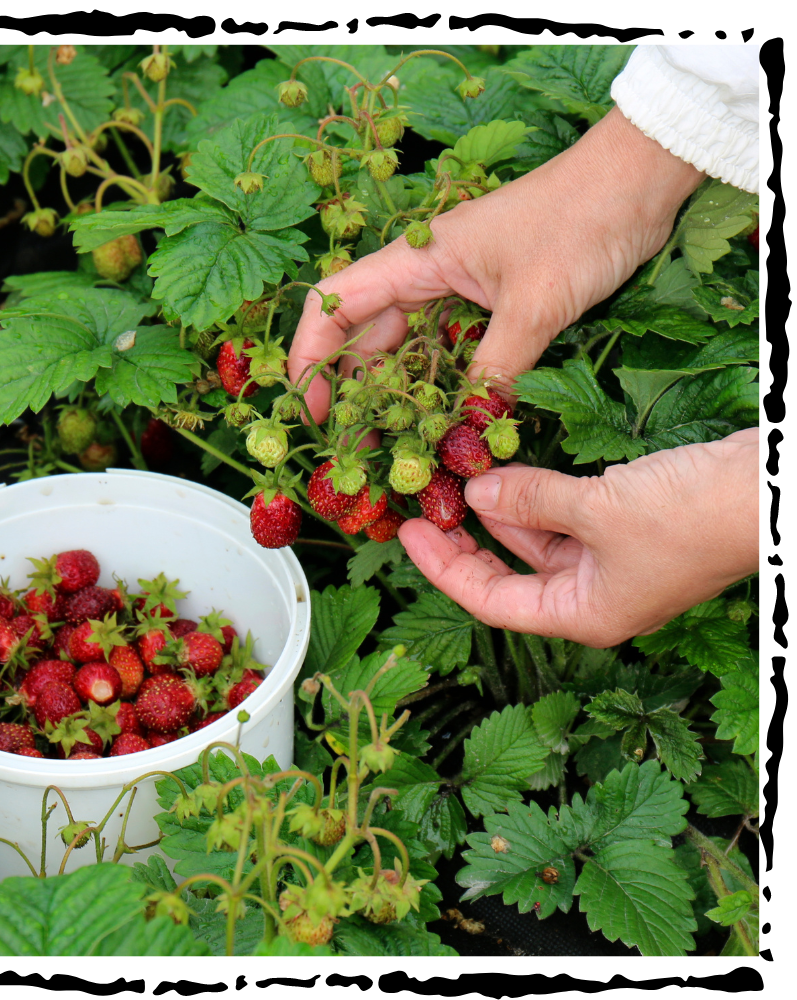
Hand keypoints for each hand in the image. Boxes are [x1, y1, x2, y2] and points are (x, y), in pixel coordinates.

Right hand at [288, 108, 705, 420]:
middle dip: (354, 391)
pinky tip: (441, 417)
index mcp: (418, 259)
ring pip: (406, 345)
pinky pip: (447, 347)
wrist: (639, 179)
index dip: (311, 356)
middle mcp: (427, 272)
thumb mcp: (536, 305)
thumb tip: (469, 430)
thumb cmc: (582, 222)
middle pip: (366, 334)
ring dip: (397, 392)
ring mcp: (457, 286)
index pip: (336, 303)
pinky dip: (440, 383)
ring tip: (392, 444)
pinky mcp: (488, 300)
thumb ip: (496, 369)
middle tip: (356, 448)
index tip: (312, 409)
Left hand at [397, 429, 757, 646]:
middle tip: (425, 506)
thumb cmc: (691, 515)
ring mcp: (611, 563)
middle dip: (466, 541)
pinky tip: (506, 472)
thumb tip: (474, 491)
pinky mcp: (625, 529)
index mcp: (585, 614)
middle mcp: (594, 596)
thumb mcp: (597, 508)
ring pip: (536, 541)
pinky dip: (535, 496)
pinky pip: (563, 517)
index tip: (407, 534)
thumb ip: (529, 500)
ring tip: (458, 478)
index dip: (444, 569)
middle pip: (510, 575)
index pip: (493, 602)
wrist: (770, 488)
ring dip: (500, 511)